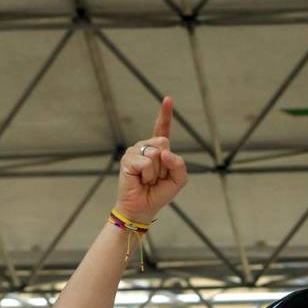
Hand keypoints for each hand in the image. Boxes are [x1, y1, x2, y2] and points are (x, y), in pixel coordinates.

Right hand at [114, 96, 187, 224]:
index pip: (162, 129)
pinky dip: (148, 175)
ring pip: (156, 153)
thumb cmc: (158, 194)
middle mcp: (146, 147)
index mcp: (159, 150)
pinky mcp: (128, 159)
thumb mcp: (178, 180)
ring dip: (157, 172)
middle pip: (164, 143)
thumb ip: (180, 164)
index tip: (167, 99)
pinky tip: (140, 180)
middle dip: (166, 164)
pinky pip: (146, 162)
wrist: (142, 208)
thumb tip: (164, 153)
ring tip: (147, 180)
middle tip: (157, 177)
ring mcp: (135, 151)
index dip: (165, 115)